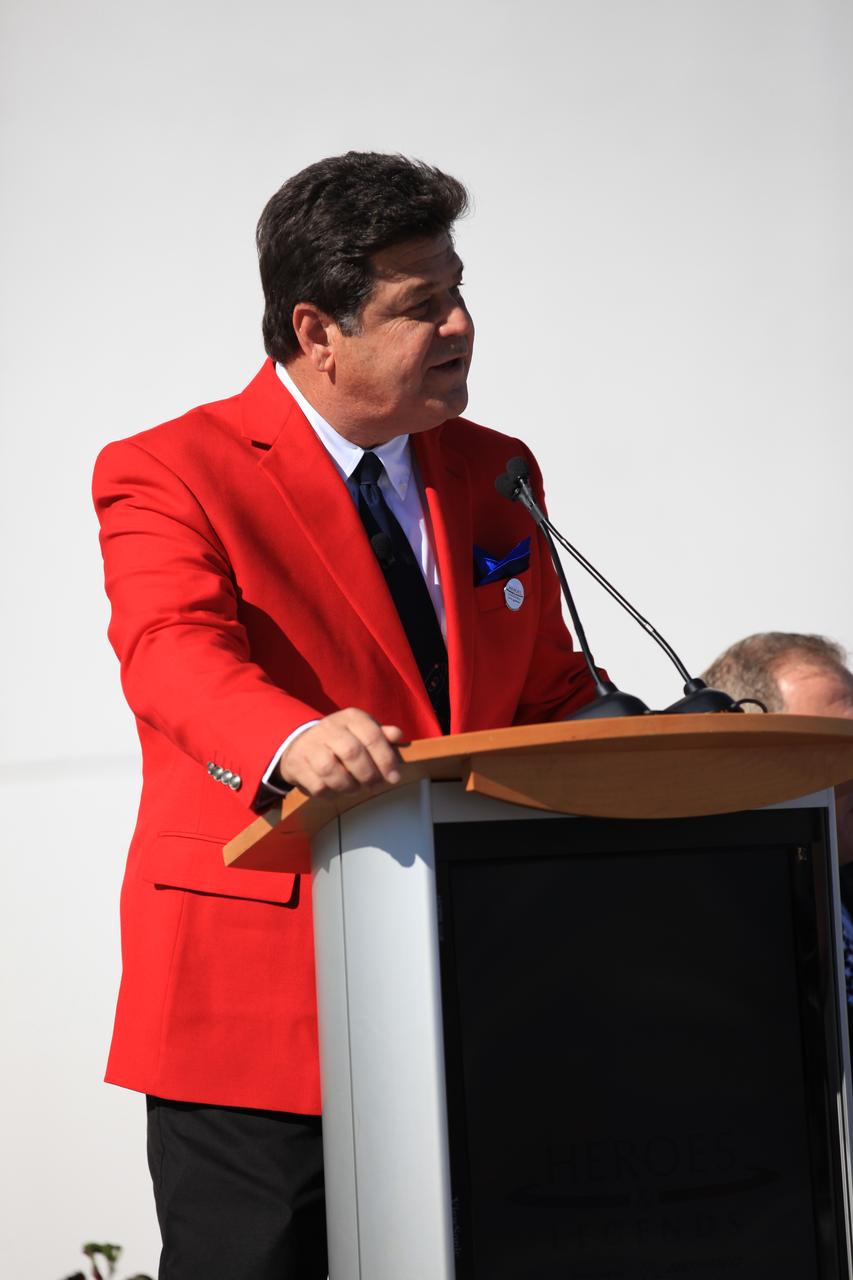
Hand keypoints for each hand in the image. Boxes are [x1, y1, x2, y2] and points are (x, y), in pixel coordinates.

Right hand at [277, 708, 404, 797]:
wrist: (301, 744)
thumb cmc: (341, 741)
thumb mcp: (362, 733)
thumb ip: (381, 736)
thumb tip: (397, 735)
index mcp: (350, 717)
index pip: (371, 735)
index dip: (386, 759)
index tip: (394, 777)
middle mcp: (328, 728)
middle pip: (352, 752)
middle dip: (368, 774)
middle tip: (374, 785)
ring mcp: (310, 746)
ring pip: (331, 770)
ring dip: (349, 786)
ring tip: (355, 788)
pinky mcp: (297, 765)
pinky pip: (318, 786)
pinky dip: (332, 794)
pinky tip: (338, 791)